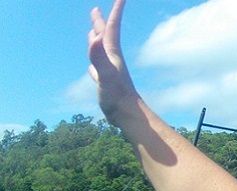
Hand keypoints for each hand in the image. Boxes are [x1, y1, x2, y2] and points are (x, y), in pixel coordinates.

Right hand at [88, 0, 139, 125]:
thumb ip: (99, 56)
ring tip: (93, 34)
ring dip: (96, 41)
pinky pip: (97, 70)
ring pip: (101, 52)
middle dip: (101, 22)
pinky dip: (93, 65)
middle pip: (105, 37)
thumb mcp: (106, 74)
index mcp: (112, 54)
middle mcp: (111, 61)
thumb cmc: (118, 96)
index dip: (115, 11)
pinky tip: (91, 68)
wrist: (129, 117)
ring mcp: (109, 73)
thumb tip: (93, 37)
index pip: (111, 27)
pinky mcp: (106, 85)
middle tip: (95, 9)